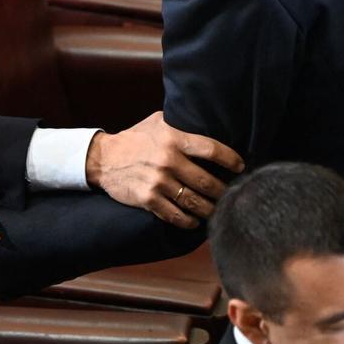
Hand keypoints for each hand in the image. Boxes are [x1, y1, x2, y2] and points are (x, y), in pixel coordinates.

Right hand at [85, 111, 243, 228]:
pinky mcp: (148, 199)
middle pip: (207, 182)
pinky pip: (176, 215)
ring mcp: (158, 181)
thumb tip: (210, 123)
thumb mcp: (158, 122)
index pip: (211, 149)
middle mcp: (167, 160)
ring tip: (218, 210)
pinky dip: (189, 221)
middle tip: (232, 195)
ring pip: (194, 202)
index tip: (240, 167)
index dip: (230, 159)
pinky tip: (195, 221)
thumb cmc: (136, 138)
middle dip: (224, 191)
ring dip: (210, 209)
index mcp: (173, 138)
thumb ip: (181, 124)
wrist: (104, 158)